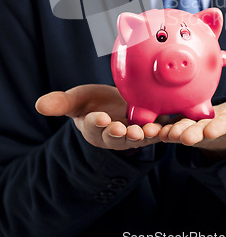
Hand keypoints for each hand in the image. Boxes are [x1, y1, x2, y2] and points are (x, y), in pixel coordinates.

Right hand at [36, 84, 165, 150]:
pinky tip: (175, 124)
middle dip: (125, 134)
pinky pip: (162, 129)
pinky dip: (169, 128)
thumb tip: (39, 105)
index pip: (95, 128)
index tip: (100, 119)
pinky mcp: (153, 125)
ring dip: (149, 134)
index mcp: (96, 129)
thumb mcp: (76, 100)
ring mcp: (136, 132)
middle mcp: (116, 135)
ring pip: (143, 136)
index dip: (98, 124)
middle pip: (120, 137)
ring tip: (153, 130)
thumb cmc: (92, 102)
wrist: (114, 104)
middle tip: (130, 131)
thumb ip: (61, 103)